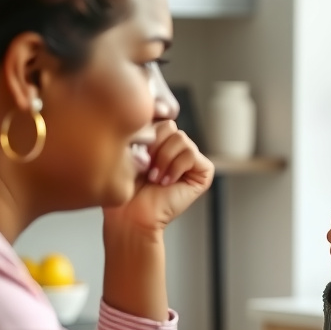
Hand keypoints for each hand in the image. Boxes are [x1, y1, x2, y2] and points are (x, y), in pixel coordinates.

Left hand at [104, 121, 213, 236]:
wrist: (131, 214)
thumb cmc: (127, 189)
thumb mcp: (132, 150)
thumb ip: (148, 130)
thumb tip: (160, 115)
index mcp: (162, 142)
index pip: (159, 120)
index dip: (146, 135)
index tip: (136, 157)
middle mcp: (179, 150)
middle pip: (170, 127)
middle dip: (154, 147)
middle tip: (146, 169)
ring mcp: (192, 160)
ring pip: (181, 139)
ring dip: (163, 159)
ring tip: (155, 177)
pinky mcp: (203, 172)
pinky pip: (191, 153)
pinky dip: (175, 167)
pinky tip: (166, 182)